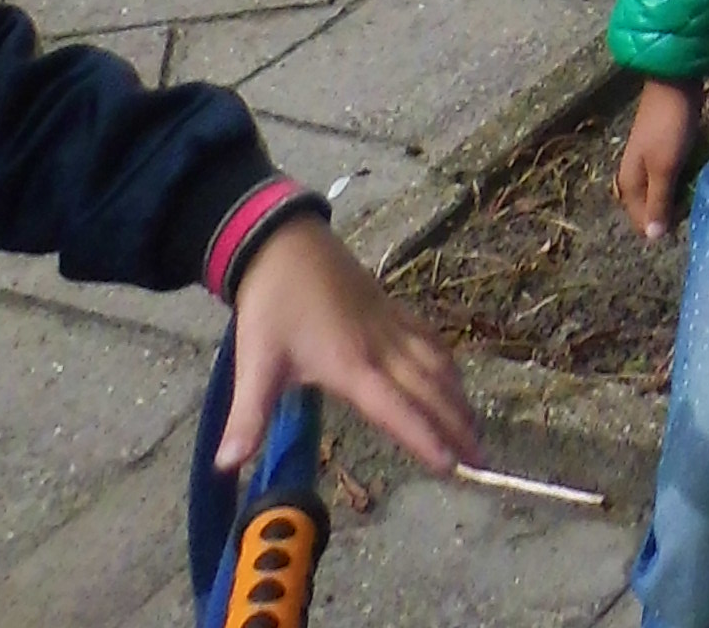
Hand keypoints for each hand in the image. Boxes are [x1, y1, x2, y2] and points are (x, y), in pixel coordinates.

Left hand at [220, 214, 480, 478]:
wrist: (287, 242)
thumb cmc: (272, 304)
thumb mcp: (256, 362)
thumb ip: (248, 416)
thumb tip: (227, 465)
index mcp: (352, 364)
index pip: (396, 408)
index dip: (424, 436)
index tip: (451, 465)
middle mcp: (381, 347)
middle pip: (428, 390)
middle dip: (456, 425)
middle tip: (481, 461)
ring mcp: (390, 325)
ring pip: (436, 364)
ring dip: (458, 397)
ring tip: (476, 429)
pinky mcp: (391, 310)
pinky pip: (429, 340)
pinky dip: (447, 364)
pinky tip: (452, 376)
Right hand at [616, 79, 703, 241]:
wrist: (675, 82)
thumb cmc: (669, 126)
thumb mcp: (664, 168)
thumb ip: (659, 202)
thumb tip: (653, 237)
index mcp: (630, 184)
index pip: (643, 222)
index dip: (665, 225)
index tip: (688, 217)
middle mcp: (636, 175)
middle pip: (655, 207)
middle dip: (675, 209)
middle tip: (697, 201)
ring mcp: (650, 161)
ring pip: (666, 190)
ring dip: (682, 191)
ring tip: (700, 186)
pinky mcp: (665, 149)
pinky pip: (674, 173)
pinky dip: (686, 175)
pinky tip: (699, 171)